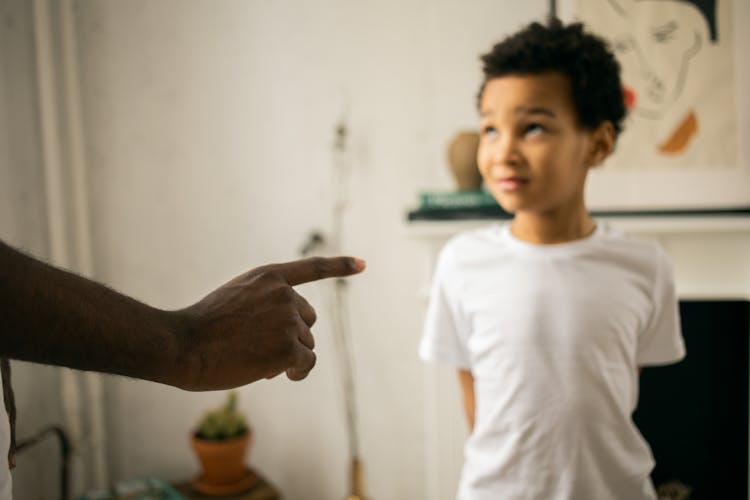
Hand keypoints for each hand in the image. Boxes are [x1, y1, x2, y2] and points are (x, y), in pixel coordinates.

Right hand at [174, 256, 365, 389]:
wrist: (183, 345)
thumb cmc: (201, 328)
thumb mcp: (234, 299)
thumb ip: (265, 305)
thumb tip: (295, 342)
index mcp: (268, 276)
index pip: (312, 267)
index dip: (340, 266)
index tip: (363, 264)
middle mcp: (283, 294)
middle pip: (307, 320)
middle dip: (291, 336)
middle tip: (259, 347)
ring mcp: (287, 320)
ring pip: (306, 344)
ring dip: (288, 356)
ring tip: (255, 360)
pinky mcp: (288, 347)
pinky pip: (306, 363)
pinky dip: (296, 373)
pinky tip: (276, 375)